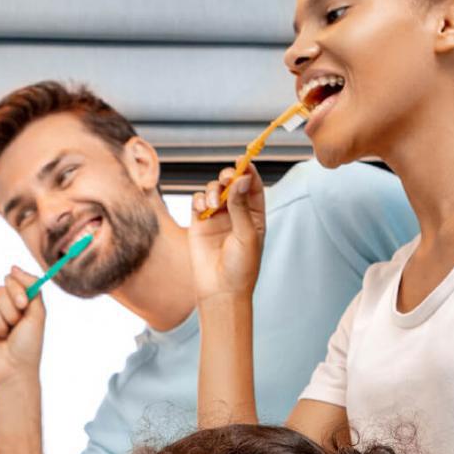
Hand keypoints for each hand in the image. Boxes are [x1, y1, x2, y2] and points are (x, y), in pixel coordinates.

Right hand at [0, 268, 44, 388]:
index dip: (16, 291)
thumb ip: (32, 289)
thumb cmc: (29, 345)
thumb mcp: (38, 314)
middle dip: (9, 312)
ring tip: (4, 337)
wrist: (15, 369)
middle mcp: (2, 306)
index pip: (10, 280)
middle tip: (14, 327)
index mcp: (17, 301)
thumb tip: (13, 268)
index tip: (22, 306)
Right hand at [189, 164, 266, 303]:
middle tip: (226, 179)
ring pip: (213, 190)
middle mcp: (236, 213)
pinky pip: (197, 202)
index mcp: (255, 215)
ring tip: (212, 203)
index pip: (252, 185)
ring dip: (212, 190)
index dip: (247, 171)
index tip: (242, 162)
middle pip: (231, 184)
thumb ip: (241, 205)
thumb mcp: (247, 235)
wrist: (220, 291)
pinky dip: (199, 199)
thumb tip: (241, 178)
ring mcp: (217, 218)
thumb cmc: (241, 267)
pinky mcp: (199, 224)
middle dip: (228, 176)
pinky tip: (202, 208)